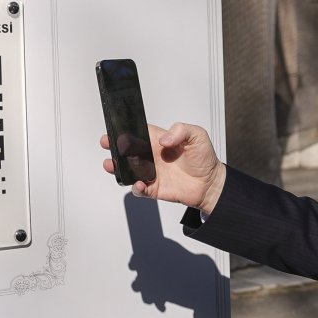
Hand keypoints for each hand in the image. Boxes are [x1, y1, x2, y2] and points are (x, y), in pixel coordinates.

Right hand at [101, 122, 225, 214]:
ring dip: (118, 167)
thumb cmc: (204, 158)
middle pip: (127, 150)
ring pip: (128, 170)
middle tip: (107, 144)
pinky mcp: (154, 188)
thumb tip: (164, 139)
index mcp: (159, 140)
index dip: (125, 130)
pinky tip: (139, 184)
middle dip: (114, 147)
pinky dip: (135, 187)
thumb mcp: (197, 135)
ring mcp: (151, 172)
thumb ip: (181, 130)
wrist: (209, 183)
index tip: (115, 129)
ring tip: (112, 165)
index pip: (138, 132)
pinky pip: (139, 189)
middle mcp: (152, 156)